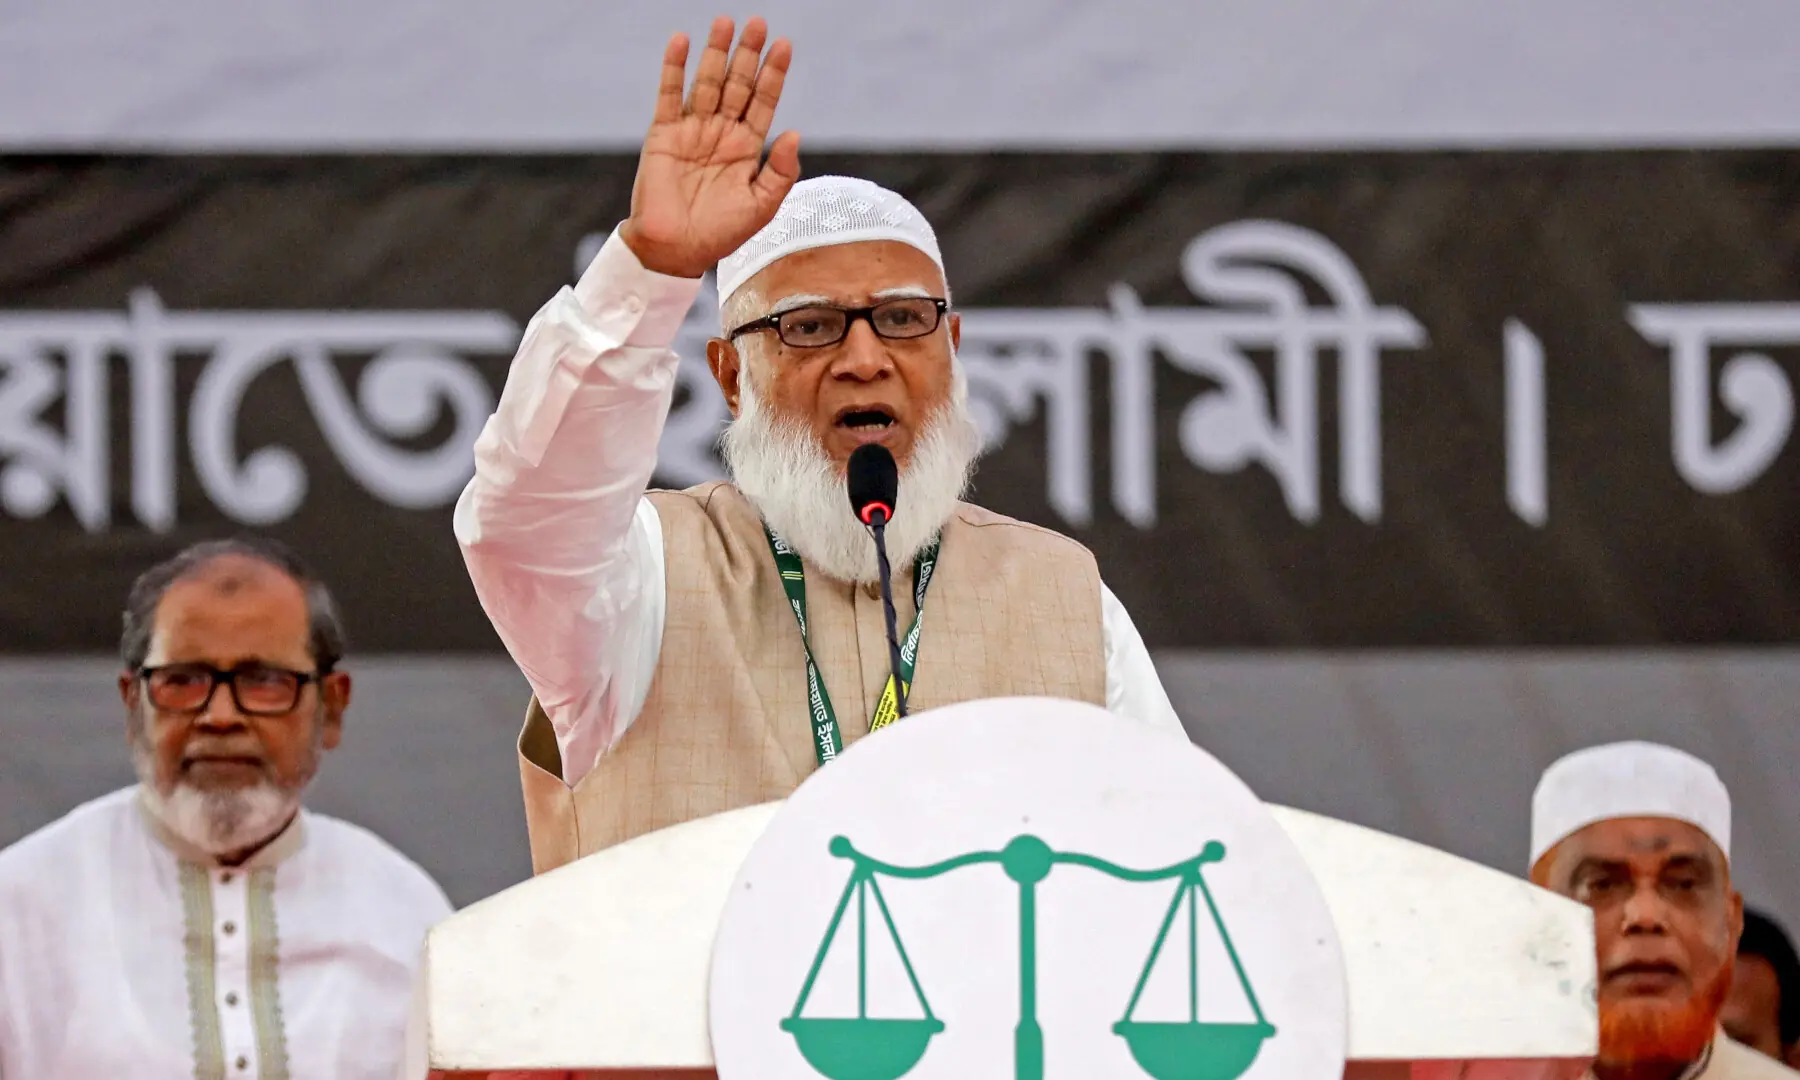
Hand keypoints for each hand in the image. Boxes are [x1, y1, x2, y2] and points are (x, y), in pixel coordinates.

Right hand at [620, 16, 800, 279]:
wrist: (676, 250)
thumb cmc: (721, 234)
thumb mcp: (761, 206)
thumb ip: (780, 172)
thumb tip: (795, 133)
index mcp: (747, 148)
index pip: (763, 102)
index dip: (773, 74)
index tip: (784, 46)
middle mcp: (721, 133)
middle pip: (737, 84)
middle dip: (748, 55)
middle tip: (758, 23)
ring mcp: (692, 130)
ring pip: (707, 82)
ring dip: (716, 53)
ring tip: (726, 23)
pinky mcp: (664, 133)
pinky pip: (670, 95)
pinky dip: (674, 68)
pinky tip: (682, 41)